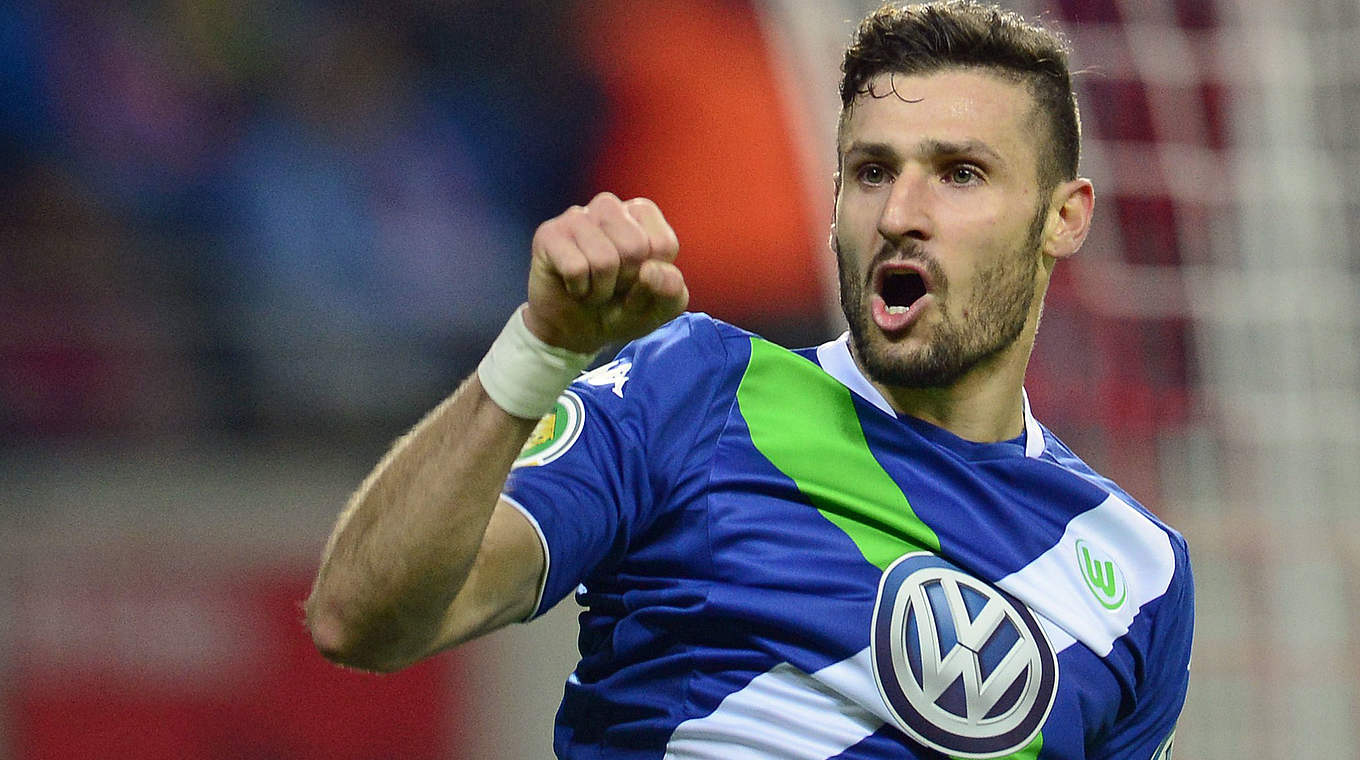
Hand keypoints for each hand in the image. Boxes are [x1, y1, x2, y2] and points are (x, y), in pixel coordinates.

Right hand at [522, 192, 687, 353]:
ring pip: (604, 260)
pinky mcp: (549, 234)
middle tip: (612, 287)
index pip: (663, 245)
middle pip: (634, 248)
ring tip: (594, 288)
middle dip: (626, 283)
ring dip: (601, 289)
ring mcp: (576, 217)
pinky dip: (579, 290)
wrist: (575, 331)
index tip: (638, 282)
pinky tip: (574, 286)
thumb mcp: (659, 308)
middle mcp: (609, 207)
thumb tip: (650, 271)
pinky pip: (576, 268)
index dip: (653, 278)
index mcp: (642, 213)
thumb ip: (671, 290)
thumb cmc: (621, 308)